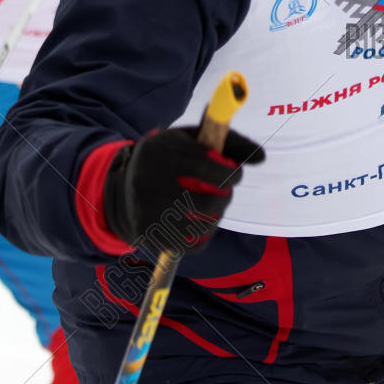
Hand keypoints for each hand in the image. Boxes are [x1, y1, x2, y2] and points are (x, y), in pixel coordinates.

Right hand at [100, 124, 265, 254]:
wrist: (121, 189)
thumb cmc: (167, 159)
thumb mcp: (189, 139)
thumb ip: (227, 142)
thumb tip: (261, 157)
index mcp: (160, 154)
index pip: (209, 167)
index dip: (231, 172)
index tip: (235, 173)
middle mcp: (151, 185)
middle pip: (208, 199)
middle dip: (226, 195)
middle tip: (224, 190)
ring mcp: (149, 215)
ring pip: (204, 224)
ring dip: (217, 214)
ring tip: (210, 204)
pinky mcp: (151, 238)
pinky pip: (194, 244)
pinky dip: (204, 234)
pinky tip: (199, 220)